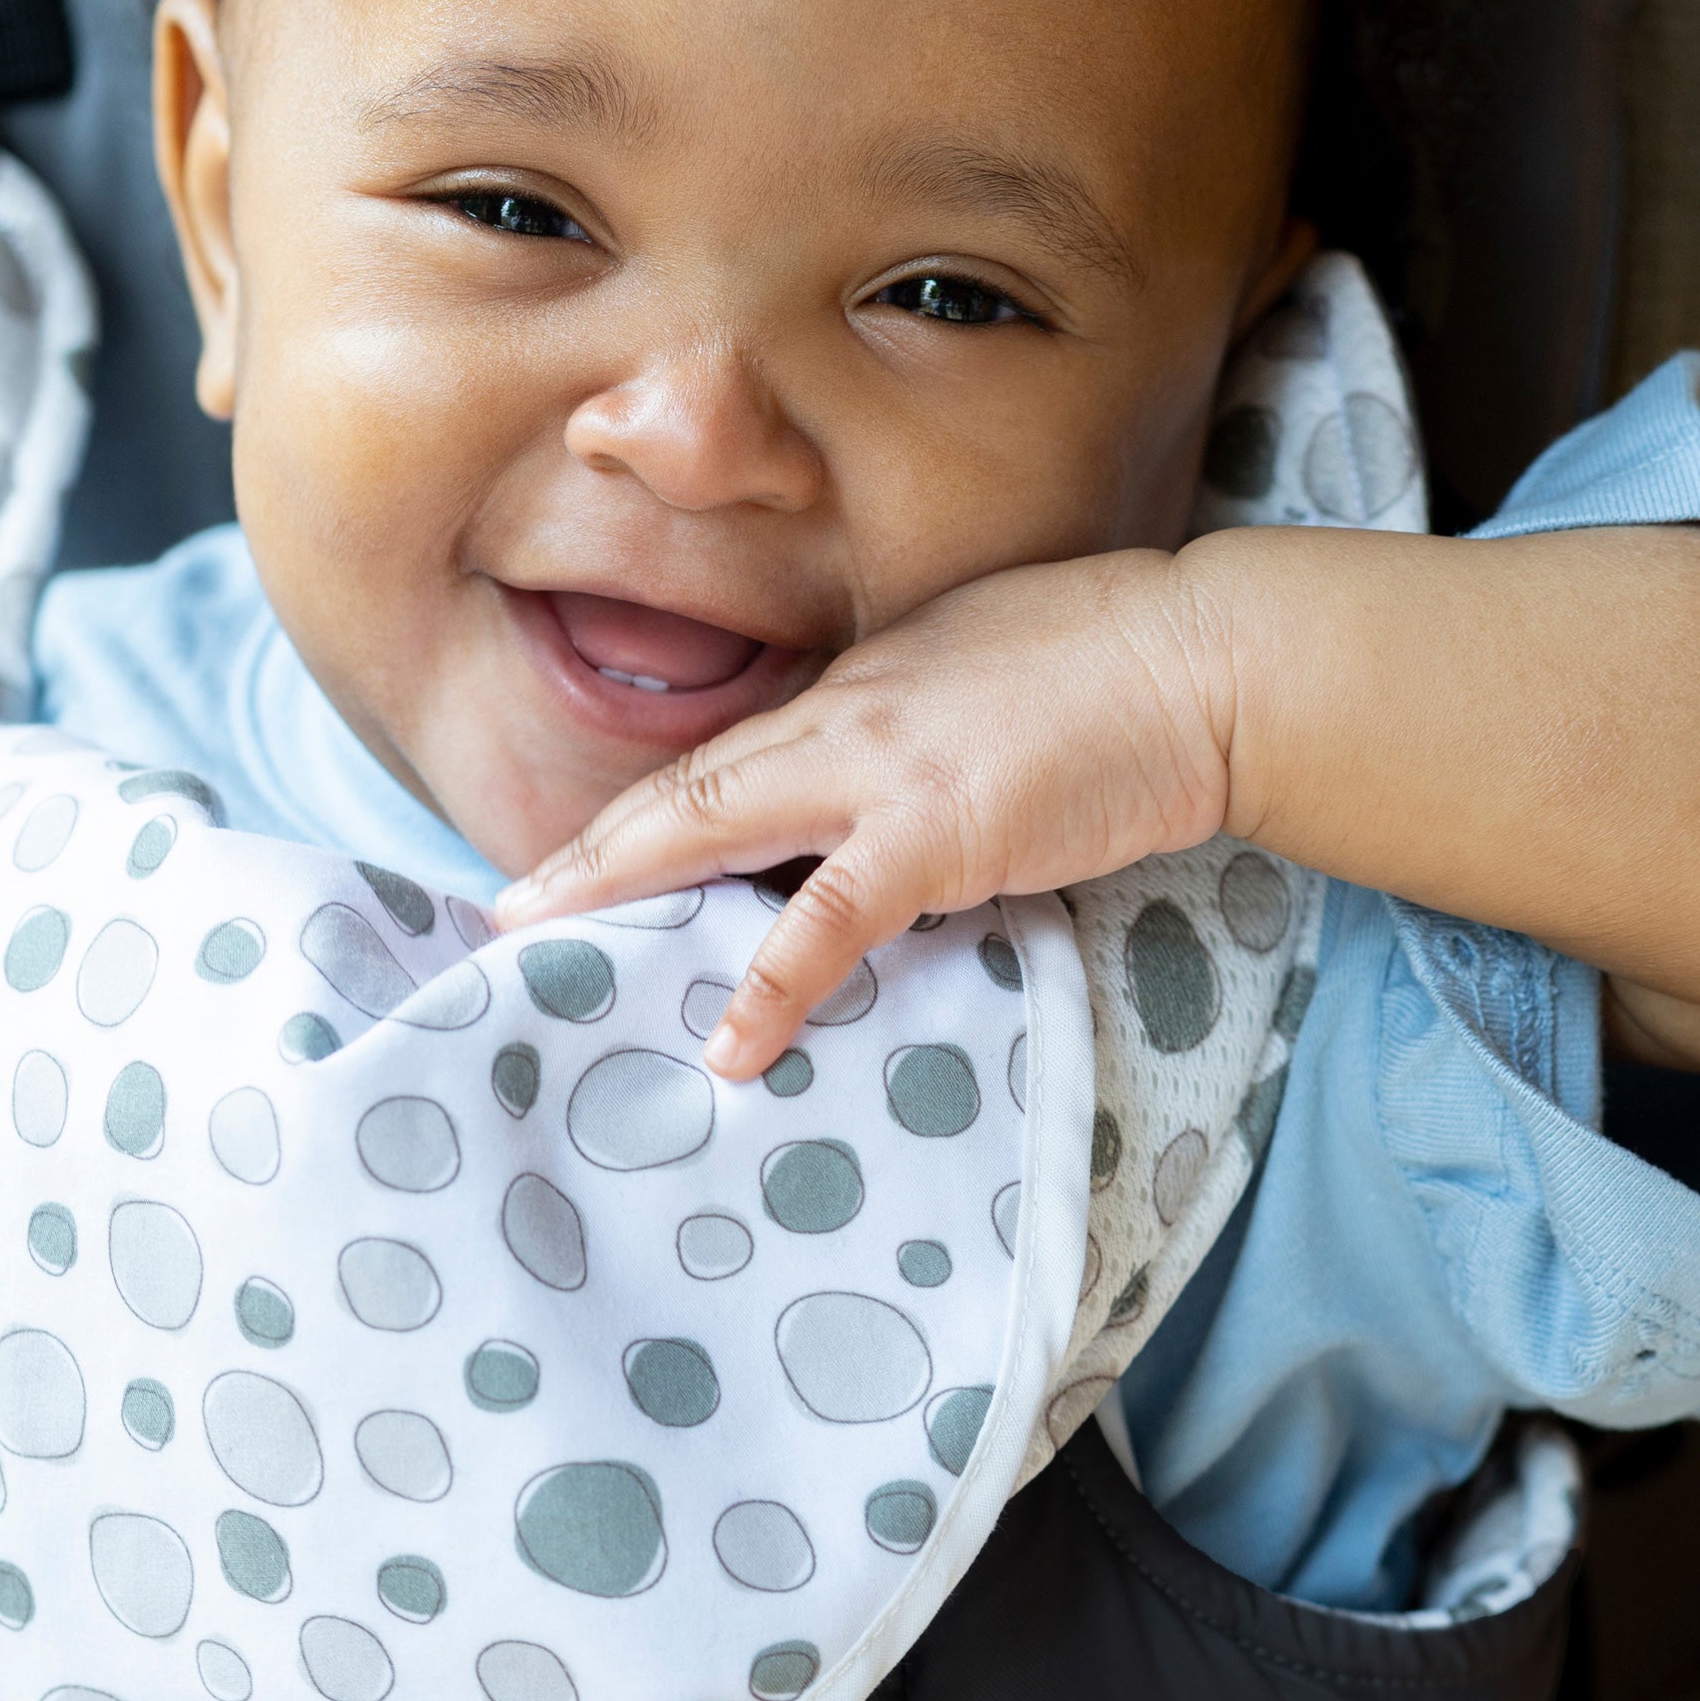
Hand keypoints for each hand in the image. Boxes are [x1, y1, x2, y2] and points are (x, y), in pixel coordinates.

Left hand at [496, 546, 1230, 1077]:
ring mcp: (878, 771)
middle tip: (502, 912)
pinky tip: (729, 1041)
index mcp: (854, 689)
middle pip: (682, 790)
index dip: (640, 813)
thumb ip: (912, 735)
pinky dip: (771, 980)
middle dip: (584, 853)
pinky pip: (828, 919)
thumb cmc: (1112, 668)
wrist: (1197, 659)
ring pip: (710, 826)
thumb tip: (880, 801)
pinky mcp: (935, 832)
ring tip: (540, 944)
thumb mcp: (980, 683)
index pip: (723, 759)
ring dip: (616, 886)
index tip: (573, 858)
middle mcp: (841, 720)